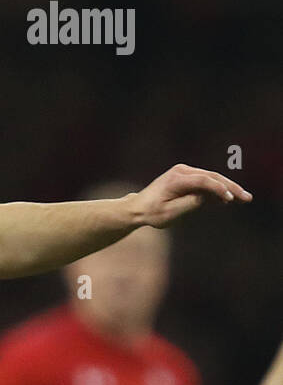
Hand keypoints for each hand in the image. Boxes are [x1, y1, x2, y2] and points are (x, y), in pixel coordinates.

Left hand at [132, 164, 250, 227]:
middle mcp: (182, 171)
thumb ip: (189, 204)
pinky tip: (228, 200)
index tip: (230, 199)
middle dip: (231, 187)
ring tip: (243, 198)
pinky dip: (217, 190)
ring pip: (212, 179)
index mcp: (177, 179)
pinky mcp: (187, 178)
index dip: (219, 189)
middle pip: (212, 177)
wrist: (138, 208)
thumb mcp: (170, 213)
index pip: (204, 180)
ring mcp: (186, 173)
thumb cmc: (151, 213)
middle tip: (246, 197)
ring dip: (227, 188)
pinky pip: (206, 183)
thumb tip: (207, 197)